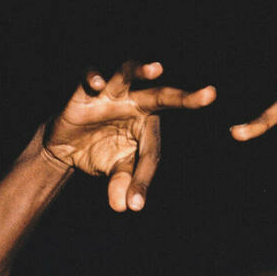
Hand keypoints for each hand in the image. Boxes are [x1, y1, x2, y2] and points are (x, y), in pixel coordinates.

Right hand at [43, 59, 216, 211]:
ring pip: (129, 72)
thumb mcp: (113, 170)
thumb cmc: (100, 153)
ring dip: (141, 70)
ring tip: (157, 69)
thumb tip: (126, 206)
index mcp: (147, 124)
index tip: (136, 202)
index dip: (144, 177)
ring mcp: (111, 93)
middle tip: (211, 95)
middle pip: (162, 96)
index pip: (152, 149)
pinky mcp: (85, 90)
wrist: (66, 146)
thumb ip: (123, 182)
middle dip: (184, 98)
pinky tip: (98, 84)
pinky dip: (94, 76)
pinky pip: (89, 75)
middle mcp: (135, 102)